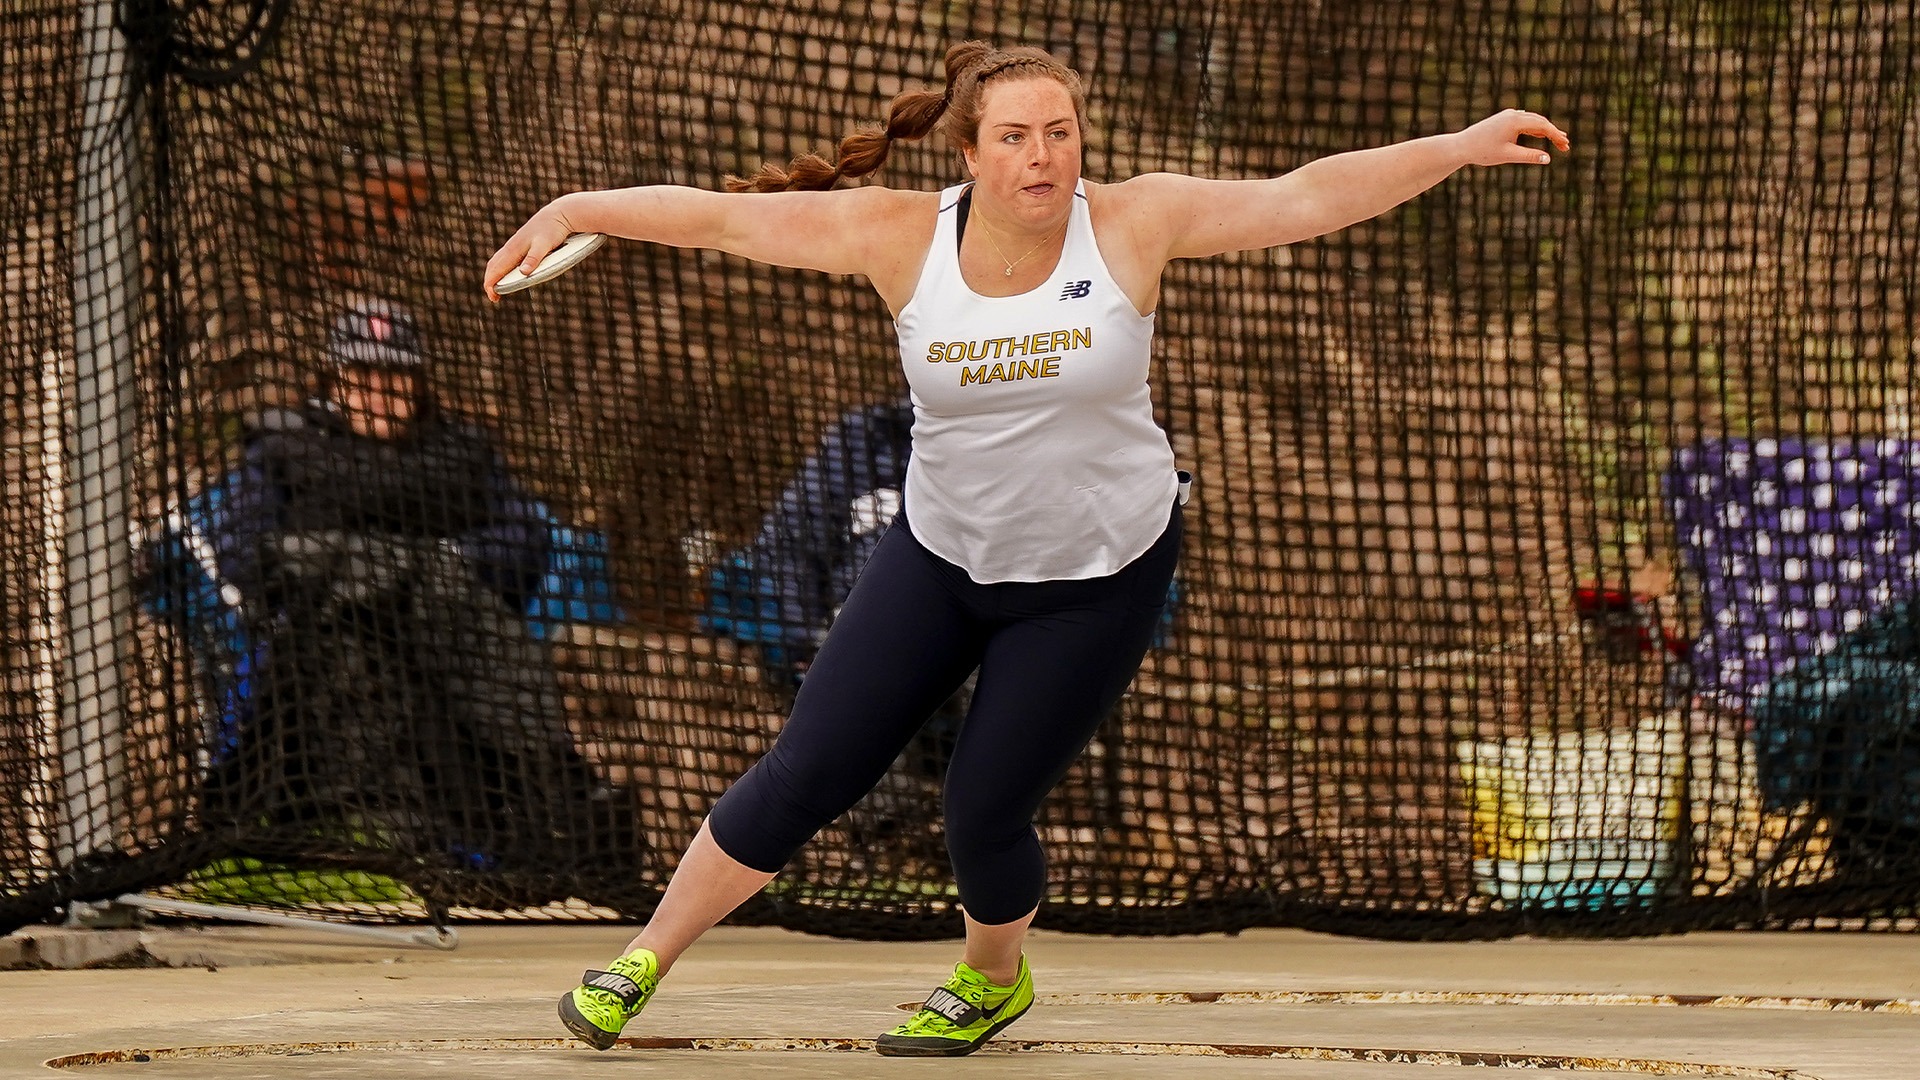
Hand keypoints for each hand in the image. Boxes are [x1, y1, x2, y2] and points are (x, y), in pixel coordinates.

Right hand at [483, 195, 581, 300]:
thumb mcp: (544, 245)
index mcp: (514, 249)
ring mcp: (515, 244)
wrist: (558, 214)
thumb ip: (534, 258)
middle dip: (490, 281)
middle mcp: (511, 246)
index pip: (496, 268)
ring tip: (497, 287)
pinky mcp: (521, 243)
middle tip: (494, 297)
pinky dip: (502, 268)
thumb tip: (523, 272)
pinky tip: (509, 273)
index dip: (491, 284)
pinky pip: (506, 257)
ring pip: (498, 260)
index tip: (493, 297)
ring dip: (495, 274)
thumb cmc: (552, 230)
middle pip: (493, 265)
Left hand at [1455, 109, 1570, 166]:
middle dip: (1554, 133)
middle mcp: (1513, 114)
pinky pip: (1524, 122)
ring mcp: (1508, 115)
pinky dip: (1535, 129)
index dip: (1556, 135)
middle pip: (1540, 121)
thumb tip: (1548, 159)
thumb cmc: (1482, 151)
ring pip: (1533, 121)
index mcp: (1515, 121)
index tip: (1565, 145)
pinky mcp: (1504, 119)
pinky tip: (1542, 135)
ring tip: (1559, 141)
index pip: (1542, 125)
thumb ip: (1528, 156)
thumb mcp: (1507, 155)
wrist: (1461, 145)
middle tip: (1566, 146)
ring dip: (1545, 131)